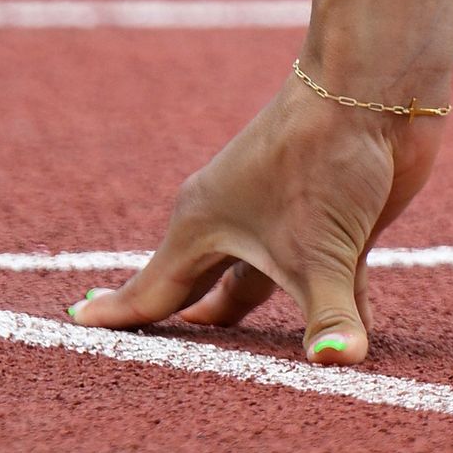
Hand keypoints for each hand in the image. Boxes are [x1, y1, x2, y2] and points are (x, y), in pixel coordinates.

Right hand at [68, 68, 441, 363]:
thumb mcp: (320, 250)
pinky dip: (330, 311)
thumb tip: (339, 363)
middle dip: (189, 327)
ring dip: (261, 326)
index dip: (118, 314)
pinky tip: (336, 345)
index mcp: (204, 228)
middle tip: (160, 366)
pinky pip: (326, 280)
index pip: (152, 290)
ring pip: (265, 285)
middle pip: (204, 291)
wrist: (376, 84)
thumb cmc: (323, 156)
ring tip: (244, 368)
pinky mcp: (337, 220)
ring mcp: (289, 222)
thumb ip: (328, 313)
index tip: (76, 325)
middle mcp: (239, 225)